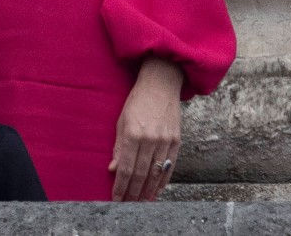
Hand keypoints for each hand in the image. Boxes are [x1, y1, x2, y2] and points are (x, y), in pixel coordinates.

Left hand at [109, 56, 183, 200]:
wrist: (160, 86)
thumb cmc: (136, 102)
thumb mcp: (121, 120)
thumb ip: (118, 146)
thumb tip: (113, 169)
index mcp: (133, 134)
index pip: (126, 167)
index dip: (121, 185)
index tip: (116, 197)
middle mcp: (150, 140)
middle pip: (141, 173)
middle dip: (133, 191)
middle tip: (127, 204)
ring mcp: (165, 142)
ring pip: (156, 173)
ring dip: (148, 190)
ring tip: (140, 202)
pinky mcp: (177, 142)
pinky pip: (170, 167)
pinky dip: (163, 181)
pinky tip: (156, 191)